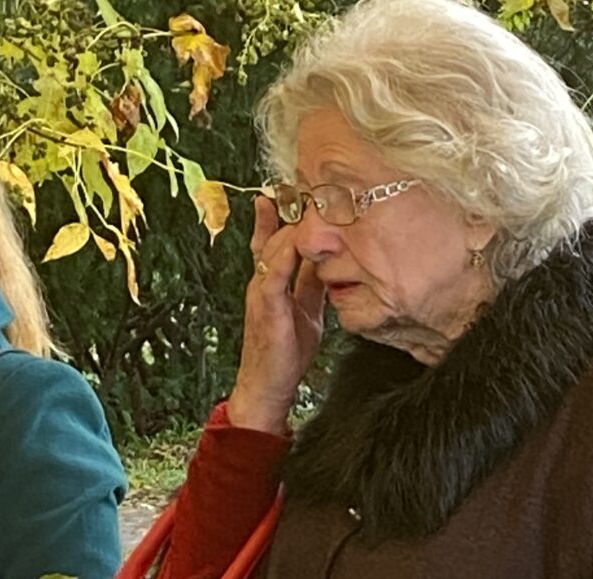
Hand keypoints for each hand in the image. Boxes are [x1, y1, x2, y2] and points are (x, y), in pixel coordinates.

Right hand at [227, 196, 325, 433]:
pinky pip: (273, 271)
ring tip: (310, 198)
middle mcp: (263, 279)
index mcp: (273, 279)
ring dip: (292, 223)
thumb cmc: (286, 353)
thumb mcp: (307, 309)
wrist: (268, 386)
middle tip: (315, 179)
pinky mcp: (265, 305)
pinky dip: (286, 251)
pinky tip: (300, 237)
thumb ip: (313, 283)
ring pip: (274, 245)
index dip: (292, 211)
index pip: (280, 236)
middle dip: (293, 207)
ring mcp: (261, 290)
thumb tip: (330, 260)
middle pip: (276, 232)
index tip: (309, 186)